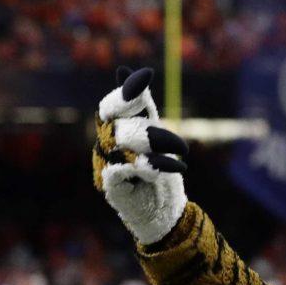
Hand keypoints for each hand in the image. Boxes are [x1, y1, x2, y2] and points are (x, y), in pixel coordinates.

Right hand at [92, 67, 190, 243]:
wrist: (164, 213)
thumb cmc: (161, 173)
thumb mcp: (157, 137)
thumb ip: (142, 108)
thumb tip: (128, 71)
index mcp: (117, 130)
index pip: (114, 106)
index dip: (126, 90)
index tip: (145, 75)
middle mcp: (107, 144)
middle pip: (116, 120)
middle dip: (149, 127)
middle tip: (176, 143)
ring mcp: (105, 163)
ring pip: (122, 140)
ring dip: (156, 145)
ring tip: (180, 157)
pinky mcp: (109, 183)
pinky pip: (126, 166)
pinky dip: (152, 165)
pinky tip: (171, 169)